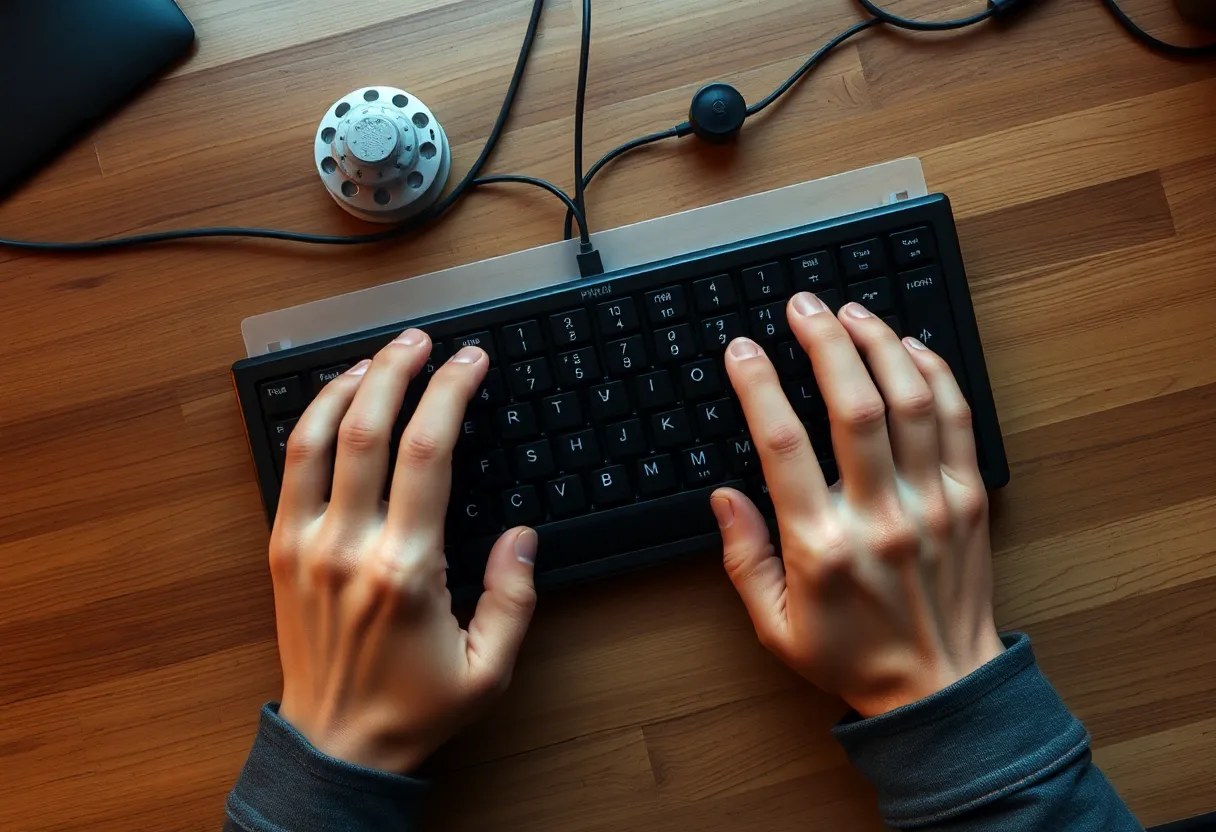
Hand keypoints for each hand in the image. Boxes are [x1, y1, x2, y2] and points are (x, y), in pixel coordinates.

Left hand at [269, 329, 537, 772]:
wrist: (335, 747)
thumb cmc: (413, 708)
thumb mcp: (490, 669)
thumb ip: (514, 598)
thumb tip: (522, 535)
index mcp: (406, 570)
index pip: (429, 452)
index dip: (451, 392)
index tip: (470, 362)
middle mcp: (349, 547)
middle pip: (368, 428)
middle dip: (398, 369)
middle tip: (424, 340)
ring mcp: (305, 545)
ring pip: (316, 438)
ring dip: (347, 385)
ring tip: (378, 356)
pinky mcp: (281, 551)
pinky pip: (289, 469)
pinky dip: (309, 423)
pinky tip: (334, 402)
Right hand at [715, 295, 1003, 717]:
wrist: (941, 689)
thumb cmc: (852, 656)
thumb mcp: (772, 625)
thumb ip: (743, 557)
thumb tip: (723, 496)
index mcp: (821, 547)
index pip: (783, 445)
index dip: (759, 386)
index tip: (743, 351)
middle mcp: (880, 516)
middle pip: (854, 404)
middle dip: (825, 341)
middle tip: (804, 306)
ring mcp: (933, 504)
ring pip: (911, 400)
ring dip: (880, 344)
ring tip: (853, 312)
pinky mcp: (969, 500)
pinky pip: (959, 420)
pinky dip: (936, 374)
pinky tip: (910, 348)